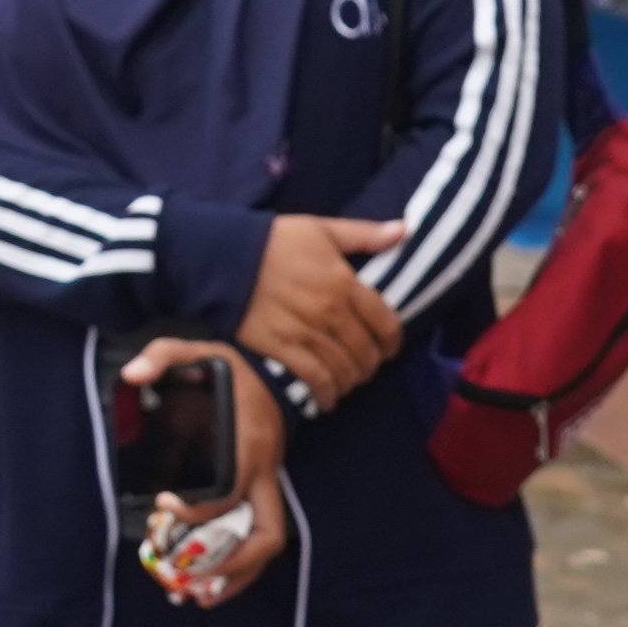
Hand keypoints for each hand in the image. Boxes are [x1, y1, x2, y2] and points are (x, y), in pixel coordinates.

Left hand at [123, 339, 287, 602]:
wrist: (276, 373)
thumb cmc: (233, 371)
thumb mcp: (198, 352)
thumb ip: (163, 356)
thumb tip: (130, 373)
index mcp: (249, 445)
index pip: (229, 491)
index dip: (199, 508)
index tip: (165, 507)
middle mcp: (265, 472)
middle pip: (265, 532)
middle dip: (230, 562)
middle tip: (190, 581)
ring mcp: (269, 485)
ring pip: (268, 543)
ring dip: (238, 576)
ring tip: (200, 597)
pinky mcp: (266, 493)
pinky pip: (262, 538)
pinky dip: (241, 566)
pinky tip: (213, 584)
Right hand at [233, 213, 408, 408]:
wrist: (224, 258)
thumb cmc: (274, 240)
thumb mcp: (322, 228)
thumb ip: (364, 234)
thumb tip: (403, 231)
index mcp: (344, 282)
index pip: (385, 323)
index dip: (393, 342)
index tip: (390, 349)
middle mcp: (330, 311)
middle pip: (365, 351)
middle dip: (371, 364)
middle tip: (367, 367)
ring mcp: (306, 332)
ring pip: (343, 369)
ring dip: (351, 381)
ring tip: (348, 381)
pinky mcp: (281, 348)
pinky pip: (314, 378)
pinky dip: (326, 393)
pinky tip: (328, 398)